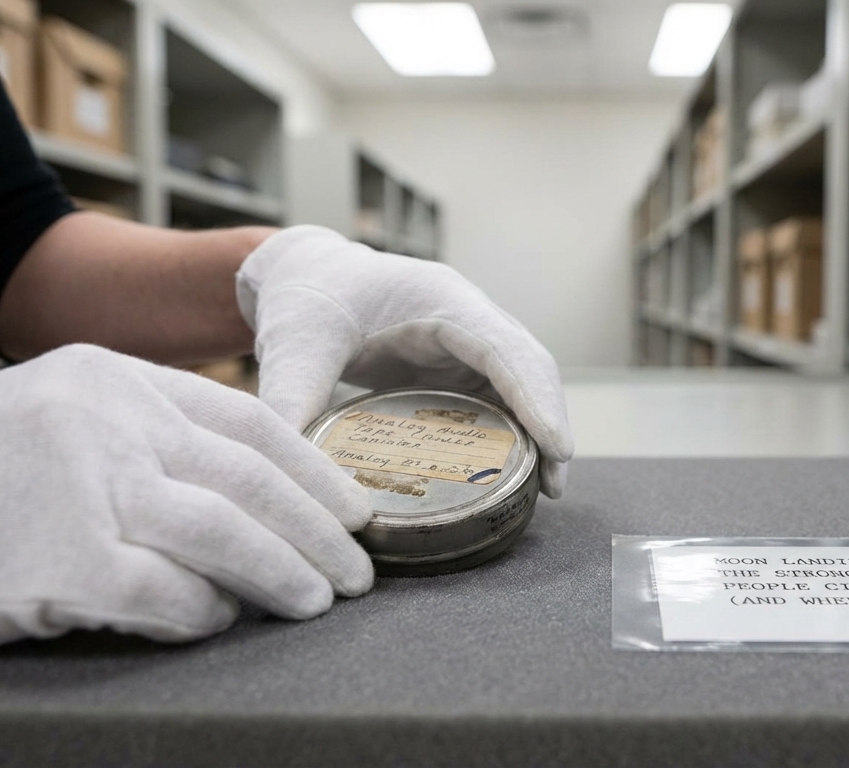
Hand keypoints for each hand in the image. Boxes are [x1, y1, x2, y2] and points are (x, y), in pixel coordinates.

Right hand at [0, 345, 372, 653]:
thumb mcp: (59, 415)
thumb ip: (147, 436)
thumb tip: (254, 493)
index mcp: (117, 380)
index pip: (249, 422)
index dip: (315, 470)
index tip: (356, 509)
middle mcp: (109, 424)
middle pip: (251, 479)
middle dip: (319, 530)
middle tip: (358, 570)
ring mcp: (86, 489)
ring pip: (225, 534)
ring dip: (285, 574)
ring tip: (317, 602)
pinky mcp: (63, 563)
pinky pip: (169, 593)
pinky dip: (206, 612)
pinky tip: (219, 621)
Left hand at [236, 226, 574, 497]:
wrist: (303, 273)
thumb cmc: (306, 295)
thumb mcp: (293, 345)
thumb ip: (292, 399)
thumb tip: (291, 473)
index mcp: (439, 300)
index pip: (504, 349)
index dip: (534, 397)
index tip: (556, 447)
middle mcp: (466, 316)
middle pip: (530, 367)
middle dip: (549, 421)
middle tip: (555, 483)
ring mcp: (466, 340)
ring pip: (521, 383)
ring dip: (538, 429)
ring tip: (544, 488)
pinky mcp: (455, 364)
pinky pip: (497, 396)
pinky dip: (511, 431)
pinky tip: (509, 472)